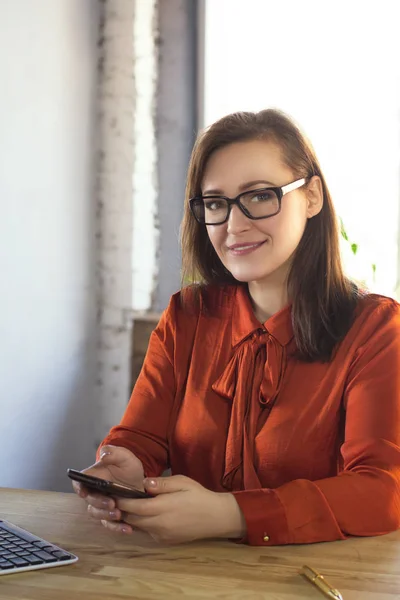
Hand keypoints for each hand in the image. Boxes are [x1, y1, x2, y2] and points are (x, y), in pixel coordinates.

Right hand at [71, 445, 144, 530]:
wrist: (141, 480)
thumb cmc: (128, 466)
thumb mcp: (124, 456)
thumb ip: (113, 452)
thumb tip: (103, 455)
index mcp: (93, 477)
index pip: (79, 483)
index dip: (79, 488)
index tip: (83, 492)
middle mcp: (95, 492)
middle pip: (89, 501)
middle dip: (99, 503)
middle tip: (112, 503)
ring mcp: (102, 505)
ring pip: (97, 514)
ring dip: (106, 516)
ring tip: (119, 514)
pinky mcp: (111, 516)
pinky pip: (110, 525)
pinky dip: (117, 528)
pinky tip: (127, 529)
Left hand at [102, 475, 246, 543]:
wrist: (216, 517)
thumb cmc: (199, 496)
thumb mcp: (182, 482)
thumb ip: (161, 484)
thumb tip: (143, 484)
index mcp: (161, 508)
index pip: (133, 506)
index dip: (121, 501)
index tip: (111, 494)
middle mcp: (158, 525)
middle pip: (132, 519)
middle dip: (121, 510)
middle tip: (112, 500)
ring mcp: (161, 535)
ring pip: (137, 527)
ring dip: (130, 518)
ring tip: (123, 507)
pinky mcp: (165, 540)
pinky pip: (147, 532)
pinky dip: (141, 524)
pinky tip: (141, 514)